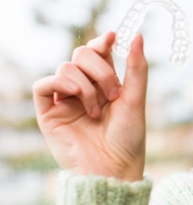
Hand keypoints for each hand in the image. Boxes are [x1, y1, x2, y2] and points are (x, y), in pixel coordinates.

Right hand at [32, 32, 148, 180]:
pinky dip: (60, 84)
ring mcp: (65, 100)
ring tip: (98, 110)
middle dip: (99, 68)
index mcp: (105, 84)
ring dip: (86, 85)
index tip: (113, 37)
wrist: (113, 169)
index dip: (103, 42)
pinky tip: (77, 96)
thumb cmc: (128, 138)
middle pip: (80, 55)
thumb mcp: (136, 99)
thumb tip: (138, 35)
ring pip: (65, 68)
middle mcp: (84, 88)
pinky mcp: (48, 113)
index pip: (98, 52)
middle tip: (113, 93)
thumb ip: (136, 68)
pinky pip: (43, 85)